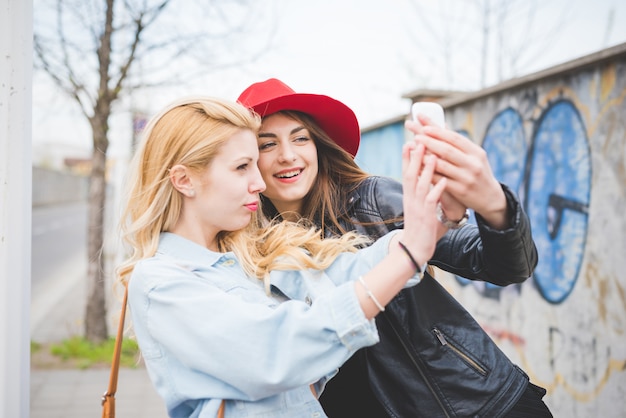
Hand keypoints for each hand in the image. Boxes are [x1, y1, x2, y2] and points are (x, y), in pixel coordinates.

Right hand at [401, 141, 446, 265]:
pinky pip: (431, 201)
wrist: (413, 249)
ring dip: (426, 169)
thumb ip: (425, 195)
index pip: (407, 173)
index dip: (407, 158)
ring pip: (420, 184)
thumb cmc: (419, 229)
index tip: (410, 142)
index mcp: (409, 197)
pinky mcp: (425, 217)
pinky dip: (437, 190)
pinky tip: (443, 180)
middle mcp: (411, 199)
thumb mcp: (420, 208)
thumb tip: (432, 183)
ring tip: (432, 154)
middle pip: (410, 174)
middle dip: (415, 156)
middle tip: (419, 139)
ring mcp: (417, 208)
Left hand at [405, 118, 509, 229]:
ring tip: (413, 149)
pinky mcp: (460, 191)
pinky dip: (427, 172)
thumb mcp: (473, 157)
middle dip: (429, 141)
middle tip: (415, 135)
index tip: (424, 126)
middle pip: (447, 150)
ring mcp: (466, 178)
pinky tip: (417, 168)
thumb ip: (457, 144)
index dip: (438, 131)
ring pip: (441, 165)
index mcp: (476, 152)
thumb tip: (439, 125)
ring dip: (425, 157)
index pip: (455, 138)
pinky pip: (439, 180)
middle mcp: (473, 164)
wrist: (490, 198)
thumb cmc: (477, 172)